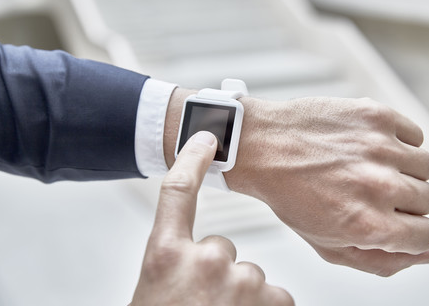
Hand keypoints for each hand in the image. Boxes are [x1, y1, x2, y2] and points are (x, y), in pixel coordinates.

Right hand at [131, 131, 293, 305]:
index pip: (177, 191)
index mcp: (165, 256)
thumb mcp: (153, 288)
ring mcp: (241, 281)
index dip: (192, 160)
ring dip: (237, 294)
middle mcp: (204, 262)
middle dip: (215, 269)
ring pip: (247, 274)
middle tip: (201, 300)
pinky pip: (274, 295)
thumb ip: (172, 262)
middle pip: (220, 246)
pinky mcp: (272, 300)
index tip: (206, 139)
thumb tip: (190, 254)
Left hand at [226, 96, 428, 276]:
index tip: (397, 221)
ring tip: (369, 167)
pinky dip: (399, 142)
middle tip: (371, 191)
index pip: (428, 236)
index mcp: (369, 225)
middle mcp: (379, 187)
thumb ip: (381, 261)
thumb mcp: (327, 244)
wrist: (263, 147)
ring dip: (403, 170)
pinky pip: (414, 135)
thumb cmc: (291, 197)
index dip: (413, 232)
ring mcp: (379, 148)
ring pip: (426, 166)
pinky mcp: (376, 117)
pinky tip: (369, 146)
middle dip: (404, 201)